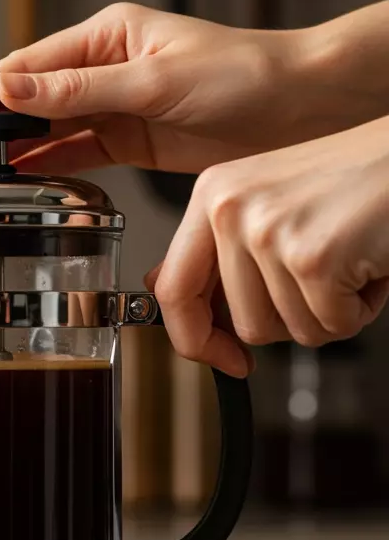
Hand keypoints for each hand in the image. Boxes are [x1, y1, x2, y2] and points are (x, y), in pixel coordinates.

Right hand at [0, 1, 388, 177]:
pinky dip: (38, 168)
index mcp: (103, 38)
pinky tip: (9, 181)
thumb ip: (78, 91)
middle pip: (20, 103)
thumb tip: (11, 91)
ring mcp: (111, 106)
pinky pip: (71, 154)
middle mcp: (101, 69)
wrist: (297, 107)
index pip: (20, 69)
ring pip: (40, 133)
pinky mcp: (127, 139)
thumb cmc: (242, 76)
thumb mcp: (154, 80)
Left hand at [151, 116, 388, 376]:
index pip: (172, 290)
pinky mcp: (312, 256)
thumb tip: (171, 303)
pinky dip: (362, 309)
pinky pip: (333, 325)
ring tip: (349, 262)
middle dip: (296, 318)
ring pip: (290, 331)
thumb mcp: (267, 206)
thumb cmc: (357, 181)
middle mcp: (230, 209)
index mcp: (213, 195)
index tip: (223, 358)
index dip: (194, 340)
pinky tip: (370, 265)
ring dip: (332, 312)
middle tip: (326, 276)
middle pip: (246, 324)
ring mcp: (268, 232)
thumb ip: (218, 254)